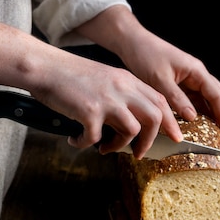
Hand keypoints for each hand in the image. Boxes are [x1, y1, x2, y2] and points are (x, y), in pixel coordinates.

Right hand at [0, 22, 182, 157]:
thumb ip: (120, 96)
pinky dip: (85, 144)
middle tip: (140, 153)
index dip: (170, 120)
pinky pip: (95, 138)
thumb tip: (128, 124)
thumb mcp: (104, 79)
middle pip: (154, 116)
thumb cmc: (69, 75)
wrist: (45, 66)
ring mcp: (107, 99)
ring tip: (104, 147)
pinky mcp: (89, 110)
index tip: (173, 135)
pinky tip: (75, 140)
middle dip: (151, 140)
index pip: (160, 100)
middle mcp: (121, 88)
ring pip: (132, 129)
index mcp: (127, 80)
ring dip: (119, 145)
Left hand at [76, 7, 219, 140]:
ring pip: (208, 99)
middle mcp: (197, 74)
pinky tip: (199, 124)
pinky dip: (200, 112)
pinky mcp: (181, 83)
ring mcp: (190, 78)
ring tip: (216, 134)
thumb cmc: (145, 56)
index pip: (217, 95)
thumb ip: (177, 99)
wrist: (132, 42)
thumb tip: (193, 118)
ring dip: (213, 115)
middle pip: (219, 97)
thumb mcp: (159, 80)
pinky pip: (195, 99)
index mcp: (196, 70)